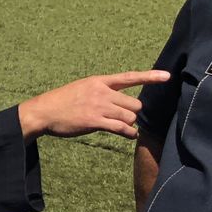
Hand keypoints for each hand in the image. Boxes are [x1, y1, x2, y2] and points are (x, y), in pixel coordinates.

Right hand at [18, 69, 169, 139]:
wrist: (43, 111)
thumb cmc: (62, 101)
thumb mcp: (82, 88)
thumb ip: (102, 91)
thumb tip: (121, 103)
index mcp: (99, 81)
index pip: (129, 77)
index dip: (150, 76)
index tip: (167, 75)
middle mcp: (101, 92)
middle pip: (134, 103)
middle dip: (131, 112)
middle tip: (121, 117)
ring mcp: (99, 106)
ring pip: (130, 116)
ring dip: (128, 124)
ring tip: (120, 127)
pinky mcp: (95, 121)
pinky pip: (122, 128)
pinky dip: (129, 134)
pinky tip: (129, 135)